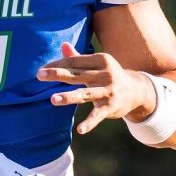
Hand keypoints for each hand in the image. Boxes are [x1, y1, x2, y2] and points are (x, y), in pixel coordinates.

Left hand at [37, 43, 156, 133]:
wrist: (136, 91)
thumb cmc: (109, 76)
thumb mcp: (98, 64)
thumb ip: (79, 58)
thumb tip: (63, 45)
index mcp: (100, 60)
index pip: (75, 62)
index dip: (57, 65)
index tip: (41, 70)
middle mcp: (105, 74)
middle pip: (77, 75)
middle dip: (57, 75)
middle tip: (39, 75)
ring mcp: (109, 91)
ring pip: (85, 94)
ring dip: (69, 97)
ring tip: (52, 99)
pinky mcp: (111, 107)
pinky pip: (98, 115)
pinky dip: (90, 123)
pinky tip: (80, 130)